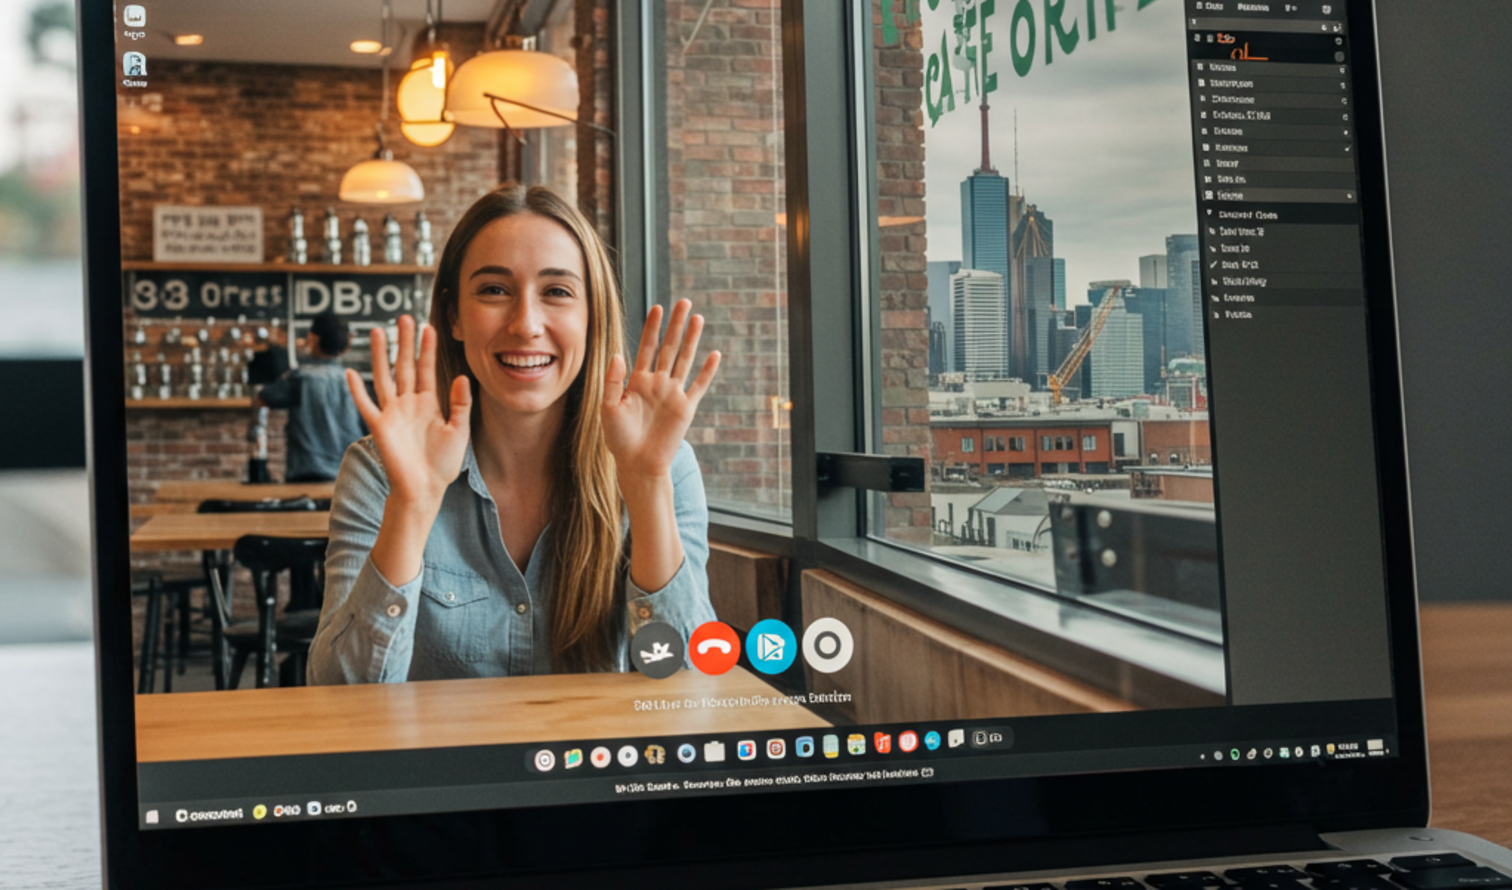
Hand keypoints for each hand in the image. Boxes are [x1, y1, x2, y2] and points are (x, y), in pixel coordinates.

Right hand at [347, 315, 471, 510]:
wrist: (425, 489)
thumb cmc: (443, 463)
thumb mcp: (459, 431)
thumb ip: (460, 404)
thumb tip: (462, 376)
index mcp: (428, 404)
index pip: (427, 369)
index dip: (427, 349)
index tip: (429, 327)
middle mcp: (408, 404)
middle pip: (404, 366)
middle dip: (404, 343)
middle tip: (404, 317)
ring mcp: (392, 413)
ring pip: (384, 377)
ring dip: (381, 355)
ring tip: (379, 331)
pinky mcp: (379, 427)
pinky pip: (366, 405)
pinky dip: (357, 390)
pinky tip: (351, 372)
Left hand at [601, 300, 720, 481]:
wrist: (637, 464)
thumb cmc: (618, 439)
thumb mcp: (608, 408)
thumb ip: (612, 381)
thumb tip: (619, 354)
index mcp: (637, 381)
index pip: (647, 347)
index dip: (652, 328)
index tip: (658, 307)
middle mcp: (657, 383)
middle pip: (669, 348)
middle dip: (676, 325)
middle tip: (684, 303)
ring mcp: (673, 394)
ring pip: (684, 360)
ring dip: (691, 340)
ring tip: (698, 318)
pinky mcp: (686, 408)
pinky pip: (699, 385)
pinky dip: (707, 371)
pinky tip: (714, 354)